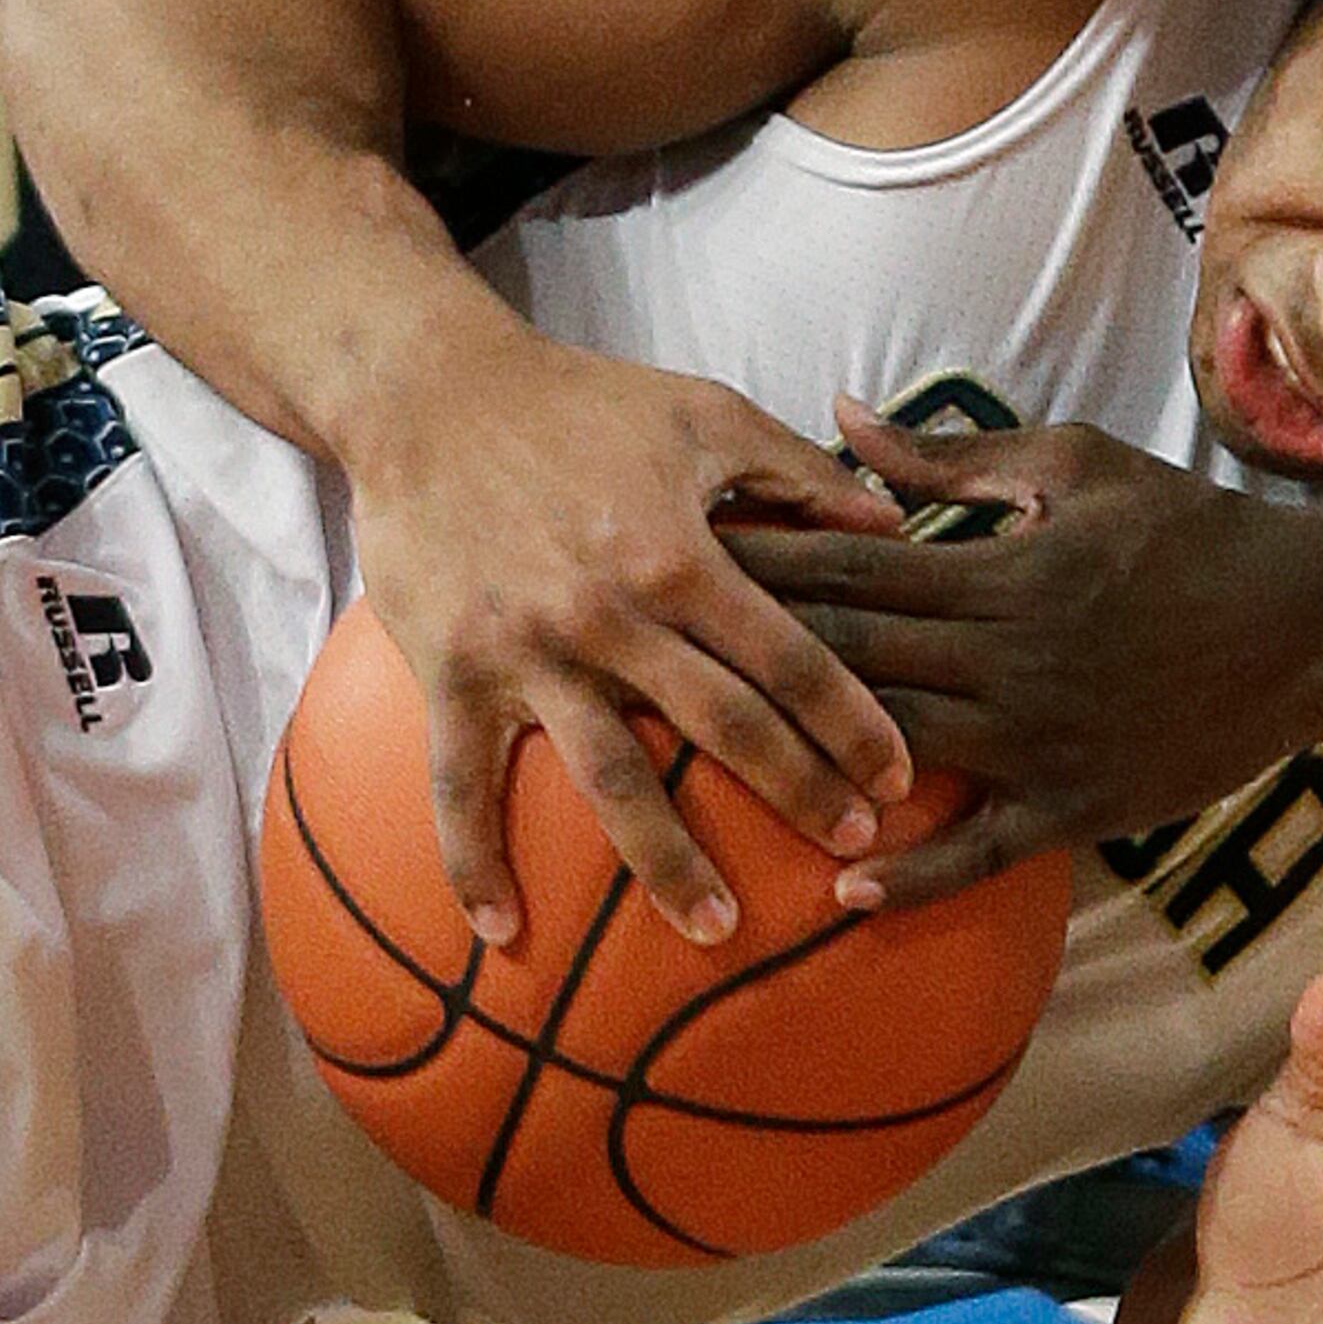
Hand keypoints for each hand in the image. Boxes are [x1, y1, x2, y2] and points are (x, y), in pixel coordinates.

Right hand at [348, 324, 911, 950]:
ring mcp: (527, 652)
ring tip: (719, 929)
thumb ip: (804, 475)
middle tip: (853, 848)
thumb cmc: (578, 401)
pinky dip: (473, 862)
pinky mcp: (452, 671)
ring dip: (666, 862)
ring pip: (610, 778)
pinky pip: (460, 785)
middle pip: (721, 727)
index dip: (851, 723)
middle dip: (796, 793)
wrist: (426, 391)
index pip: (788, 656)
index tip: (896, 781)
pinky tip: (503, 933)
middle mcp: (609, 614)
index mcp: (678, 553)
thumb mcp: (705, 414)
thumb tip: (896, 530)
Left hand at [722, 407, 1322, 914]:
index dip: (758, 561)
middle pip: (852, 657)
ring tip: (705, 769)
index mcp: (1004, 568)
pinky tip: (844, 887)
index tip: (675, 554)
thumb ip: (951, 451)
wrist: (1307, 623)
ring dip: (802, 761)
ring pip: (898, 752)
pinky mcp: (1081, 808)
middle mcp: (1013, 658)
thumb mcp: (1073, 463)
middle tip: (649, 652)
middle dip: (746, 653)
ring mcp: (1045, 741)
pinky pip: (987, 851)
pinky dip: (917, 875)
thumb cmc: (1184, 527)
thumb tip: (839, 416)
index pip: (852, 564)